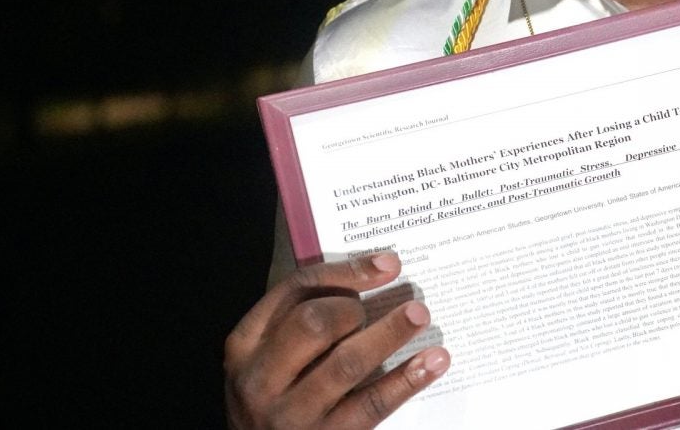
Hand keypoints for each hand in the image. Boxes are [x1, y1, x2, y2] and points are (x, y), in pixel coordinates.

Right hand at [224, 252, 449, 428]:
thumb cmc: (278, 394)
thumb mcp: (273, 354)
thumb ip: (304, 317)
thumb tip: (374, 274)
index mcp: (245, 344)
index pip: (293, 291)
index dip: (345, 272)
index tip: (390, 264)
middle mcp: (259, 379)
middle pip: (312, 323)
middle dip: (355, 308)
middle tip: (380, 305)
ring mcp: (289, 415)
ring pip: (345, 364)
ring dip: (390, 334)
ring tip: (420, 315)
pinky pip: (370, 405)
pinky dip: (406, 380)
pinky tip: (435, 361)